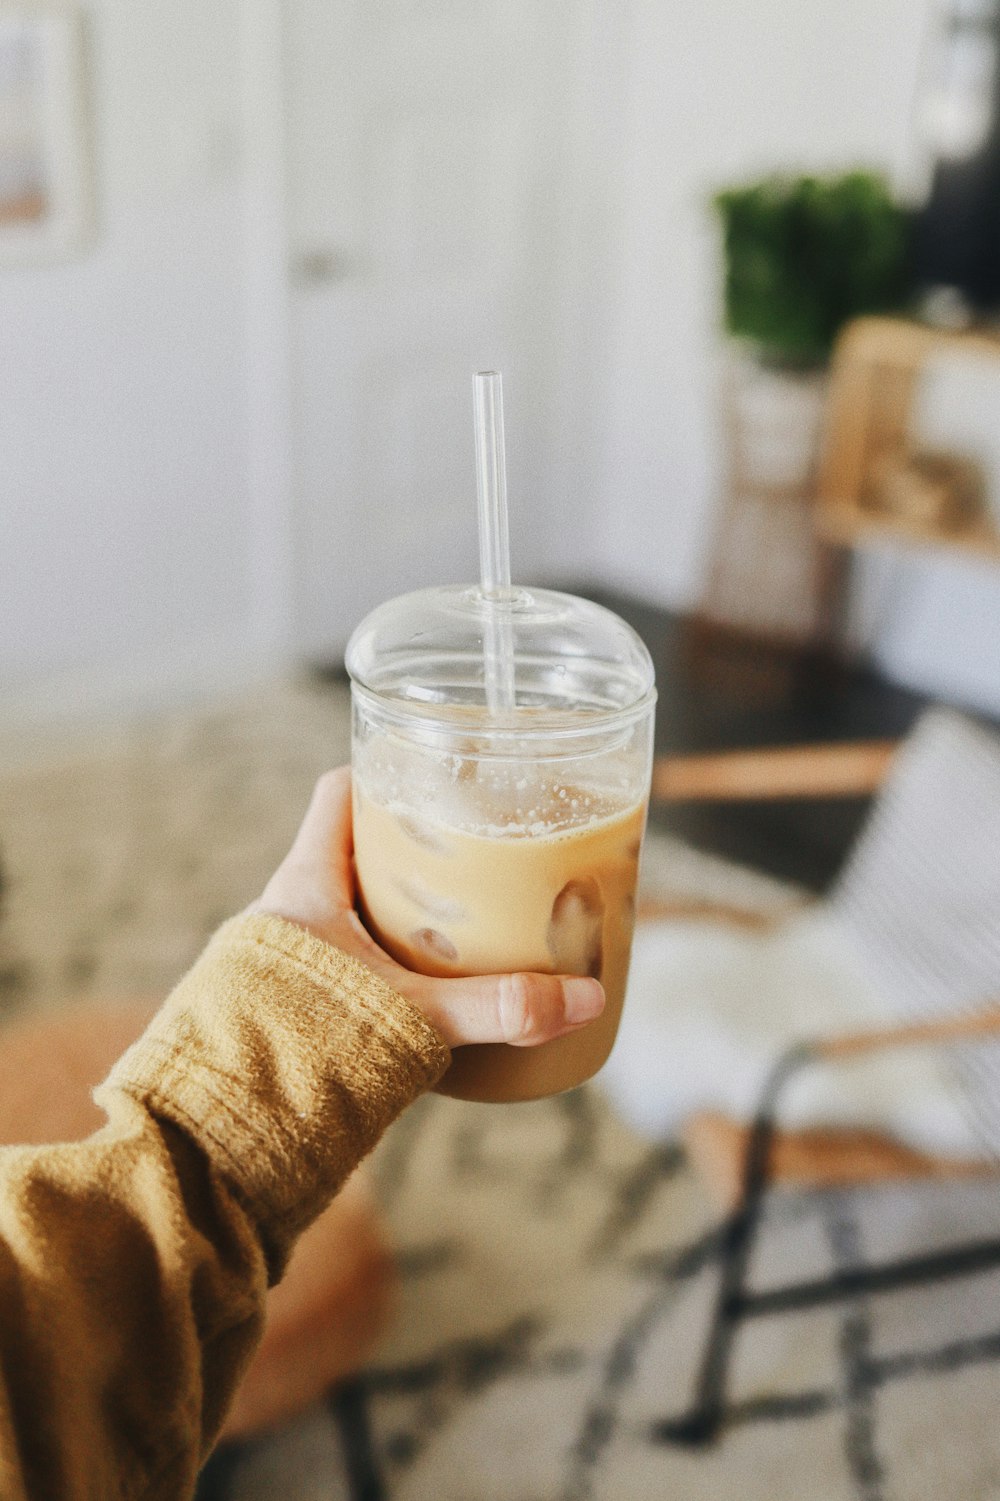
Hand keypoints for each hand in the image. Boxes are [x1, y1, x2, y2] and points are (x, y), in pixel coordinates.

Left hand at [249, 768, 604, 1049]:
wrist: (223, 1132)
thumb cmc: (295, 1050)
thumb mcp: (411, 1014)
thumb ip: (497, 1006)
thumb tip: (583, 998)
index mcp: (305, 884)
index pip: (340, 794)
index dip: (385, 773)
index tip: (437, 773)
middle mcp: (288, 910)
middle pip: (354, 849)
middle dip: (413, 848)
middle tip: (475, 852)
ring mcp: (285, 959)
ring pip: (352, 910)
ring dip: (402, 912)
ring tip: (467, 920)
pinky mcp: (290, 1005)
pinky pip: (346, 962)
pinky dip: (388, 963)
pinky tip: (431, 989)